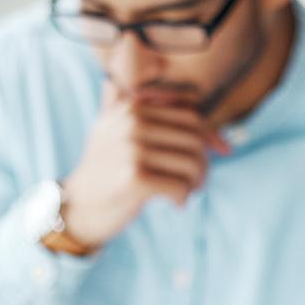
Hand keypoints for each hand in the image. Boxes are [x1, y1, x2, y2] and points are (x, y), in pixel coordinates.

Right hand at [60, 80, 227, 249]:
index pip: (191, 117)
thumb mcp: (116, 129)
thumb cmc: (106, 170)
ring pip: (193, 164)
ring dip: (196, 184)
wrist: (79, 205)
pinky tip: (174, 203)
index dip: (212, 136)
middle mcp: (132, 122)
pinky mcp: (135, 178)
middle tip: (194, 183)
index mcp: (133, 106)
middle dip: (203, 165)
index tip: (224, 152)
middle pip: (195, 141)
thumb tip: (183, 99)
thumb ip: (143, 109)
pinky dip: (183, 198)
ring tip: (184, 192)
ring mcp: (132, 148)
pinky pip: (182, 187)